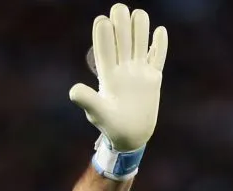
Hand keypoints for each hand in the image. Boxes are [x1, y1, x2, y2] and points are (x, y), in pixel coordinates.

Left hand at [69, 3, 168, 151]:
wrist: (130, 136)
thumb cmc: (111, 126)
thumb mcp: (98, 113)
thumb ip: (88, 100)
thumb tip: (73, 90)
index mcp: (107, 76)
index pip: (105, 51)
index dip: (103, 36)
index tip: (101, 20)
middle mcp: (122, 70)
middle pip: (122, 42)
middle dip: (120, 25)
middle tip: (118, 9)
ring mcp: (138, 73)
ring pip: (140, 44)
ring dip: (139, 29)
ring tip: (138, 14)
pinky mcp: (153, 79)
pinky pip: (157, 58)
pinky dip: (159, 45)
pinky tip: (159, 31)